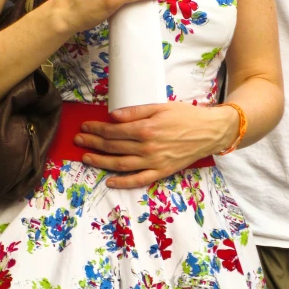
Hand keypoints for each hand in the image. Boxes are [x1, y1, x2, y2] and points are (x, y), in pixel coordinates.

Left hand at [73, 102, 234, 187]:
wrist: (209, 132)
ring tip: (86, 158)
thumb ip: (136, 112)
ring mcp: (154, 162)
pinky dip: (123, 182)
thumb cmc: (186, 115)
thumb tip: (113, 116)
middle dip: (93, 142)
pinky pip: (138, 180)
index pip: (114, 130)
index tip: (85, 126)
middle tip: (78, 140)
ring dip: (101, 161)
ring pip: (121, 164)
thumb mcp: (161, 106)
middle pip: (113, 146)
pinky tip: (109, 181)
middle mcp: (147, 147)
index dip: (97, 128)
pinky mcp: (161, 172)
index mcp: (146, 129)